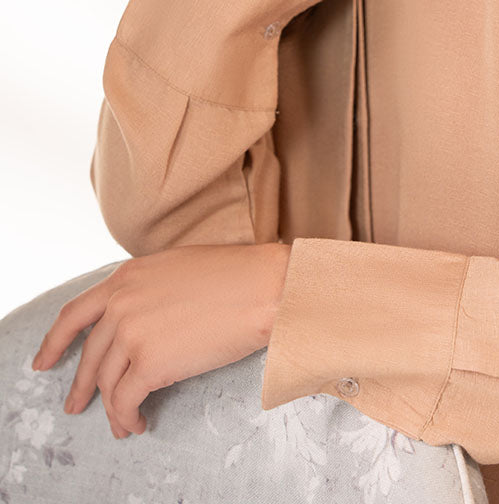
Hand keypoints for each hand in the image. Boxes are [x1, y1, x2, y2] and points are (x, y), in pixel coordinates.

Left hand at [31, 242, 291, 439]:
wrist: (263, 287)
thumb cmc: (235, 275)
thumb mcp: (175, 267)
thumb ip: (146, 289)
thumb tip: (139, 317)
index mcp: (126, 277)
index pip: (75, 313)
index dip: (54, 341)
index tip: (43, 361)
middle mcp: (121, 303)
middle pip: (88, 355)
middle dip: (80, 385)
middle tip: (76, 405)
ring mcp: (132, 333)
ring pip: (107, 383)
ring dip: (112, 409)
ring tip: (124, 423)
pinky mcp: (150, 363)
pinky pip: (125, 401)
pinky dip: (127, 418)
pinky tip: (139, 423)